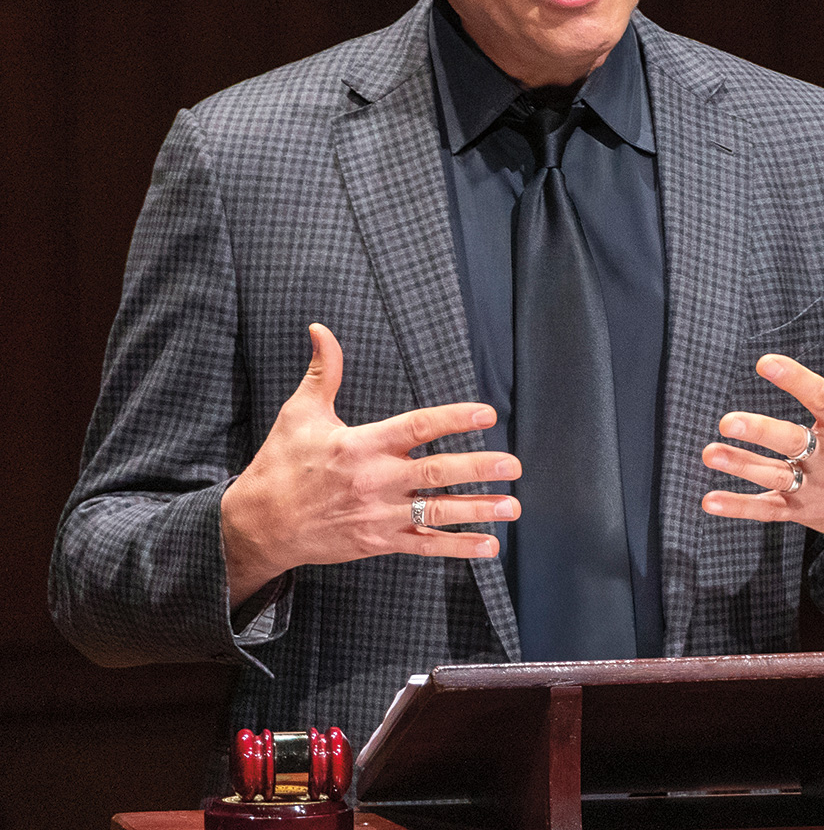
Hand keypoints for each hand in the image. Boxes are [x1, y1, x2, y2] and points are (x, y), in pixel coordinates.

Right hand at [221, 323, 520, 608]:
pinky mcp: (378, 542)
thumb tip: (320, 329)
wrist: (258, 526)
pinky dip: (458, 547)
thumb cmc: (282, 465)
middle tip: (513, 465)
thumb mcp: (300, 413)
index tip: (487, 413)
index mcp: (360, 445)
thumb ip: (323, 371)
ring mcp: (378, 515)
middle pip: (435, 473)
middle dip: (478, 469)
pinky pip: (424, 545)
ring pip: (436, 513)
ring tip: (512, 507)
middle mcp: (374, 481)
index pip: (417, 427)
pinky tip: (488, 545)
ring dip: (478, 511)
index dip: (454, 419)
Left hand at [701, 305, 823, 564]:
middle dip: (759, 432)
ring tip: (710, 453)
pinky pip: (769, 510)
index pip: (822, 398)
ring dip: (741, 465)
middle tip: (728, 422)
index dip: (794, 380)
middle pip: (792, 442)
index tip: (765, 362)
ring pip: (775, 476)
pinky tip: (710, 501)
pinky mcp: (806, 511)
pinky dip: (740, 507)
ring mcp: (819, 488)